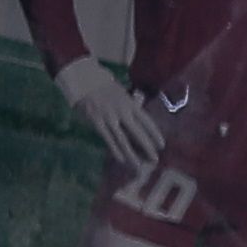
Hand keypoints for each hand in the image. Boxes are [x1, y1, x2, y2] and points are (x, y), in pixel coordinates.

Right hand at [54, 58, 164, 176]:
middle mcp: (123, 112)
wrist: (85, 81)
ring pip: (123, 139)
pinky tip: (122, 159)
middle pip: (138, 132)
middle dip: (147, 147)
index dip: (155, 134)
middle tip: (155, 159)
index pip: (147, 122)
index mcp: (131, 104)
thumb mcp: (123, 94)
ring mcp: (109, 118)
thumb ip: (132, 106)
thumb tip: (141, 118)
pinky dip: (115, 150)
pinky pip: (108, 139)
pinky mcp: (97, 122)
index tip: (162, 145)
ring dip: (132, 153)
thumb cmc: (105, 88)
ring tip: (139, 165)